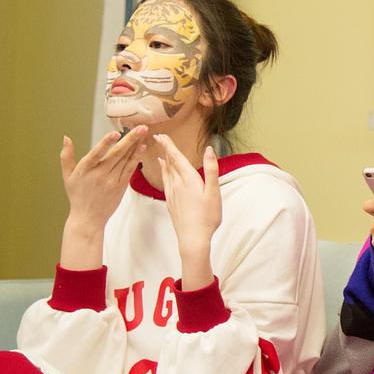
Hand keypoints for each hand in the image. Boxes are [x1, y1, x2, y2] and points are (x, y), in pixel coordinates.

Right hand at [59, 127, 149, 268]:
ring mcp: (112, 181)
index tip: (116, 133)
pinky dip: (136, 159)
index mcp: (85, 170)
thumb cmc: (77, 195)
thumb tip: (66, 138)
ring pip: (125, 160)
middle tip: (140, 127)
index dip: (106, 143)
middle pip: (117, 154)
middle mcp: (99, 174)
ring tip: (143, 133)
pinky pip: (130, 170)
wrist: (88, 218)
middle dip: (130, 139)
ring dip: (136, 145)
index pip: (97, 153)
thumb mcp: (67, 176)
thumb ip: (66, 156)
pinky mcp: (121, 186)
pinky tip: (142, 148)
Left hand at [156, 135, 220, 289]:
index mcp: (189, 180)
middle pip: (170, 163)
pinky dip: (163, 173)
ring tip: (161, 152)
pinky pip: (165, 182)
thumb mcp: (214, 192)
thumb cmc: (207, 217)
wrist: (192, 239)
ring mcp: (173, 194)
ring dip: (164, 160)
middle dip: (165, 149)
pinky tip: (163, 172)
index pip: (176, 158)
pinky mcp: (171, 202)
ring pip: (166, 172)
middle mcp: (178, 184)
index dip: (169, 145)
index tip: (161, 135)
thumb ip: (211, 169)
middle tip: (159, 137)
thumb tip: (209, 149)